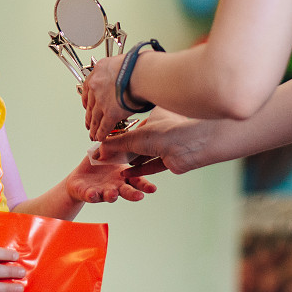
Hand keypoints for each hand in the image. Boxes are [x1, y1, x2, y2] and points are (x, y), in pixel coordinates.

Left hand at [66, 155, 156, 202]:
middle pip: (127, 192)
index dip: (145, 186)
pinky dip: (91, 195)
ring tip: (113, 194)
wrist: (81, 179)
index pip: (137, 181)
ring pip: (110, 195)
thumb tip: (128, 134)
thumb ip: (118, 147)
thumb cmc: (99, 166)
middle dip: (133, 194)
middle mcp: (116, 186)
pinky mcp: (89, 194)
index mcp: (124, 177)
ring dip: (112, 195)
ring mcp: (103, 191)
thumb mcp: (110, 154)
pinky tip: (92, 194)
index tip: (153, 189)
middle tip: (139, 196)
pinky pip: (90, 195)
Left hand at [81, 55, 133, 140]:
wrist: (143, 73)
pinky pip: (103, 126)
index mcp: (99, 71)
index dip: (87, 99)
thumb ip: (119, 70)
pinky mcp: (110, 113)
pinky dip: (101, 133)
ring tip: (93, 134)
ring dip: (93, 128)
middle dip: (89, 116)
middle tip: (89, 123)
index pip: (88, 88)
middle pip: (90, 105)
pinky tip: (100, 137)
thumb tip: (124, 74)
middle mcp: (97, 86)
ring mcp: (102, 101)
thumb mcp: (123, 61)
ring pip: (95, 117)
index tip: (87, 105)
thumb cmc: (140, 65)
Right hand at [95, 107, 215, 176]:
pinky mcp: (170, 161)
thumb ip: (114, 144)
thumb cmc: (166, 132)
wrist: (192, 145)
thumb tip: (99, 150)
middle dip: (123, 151)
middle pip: (137, 142)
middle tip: (108, 158)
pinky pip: (152, 166)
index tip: (107, 143)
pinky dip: (140, 170)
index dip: (119, 135)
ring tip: (115, 168)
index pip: (132, 126)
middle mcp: (160, 130)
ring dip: (130, 162)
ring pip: (144, 155)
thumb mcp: (133, 137)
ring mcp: (166, 146)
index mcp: (153, 117)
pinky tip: (127, 174)